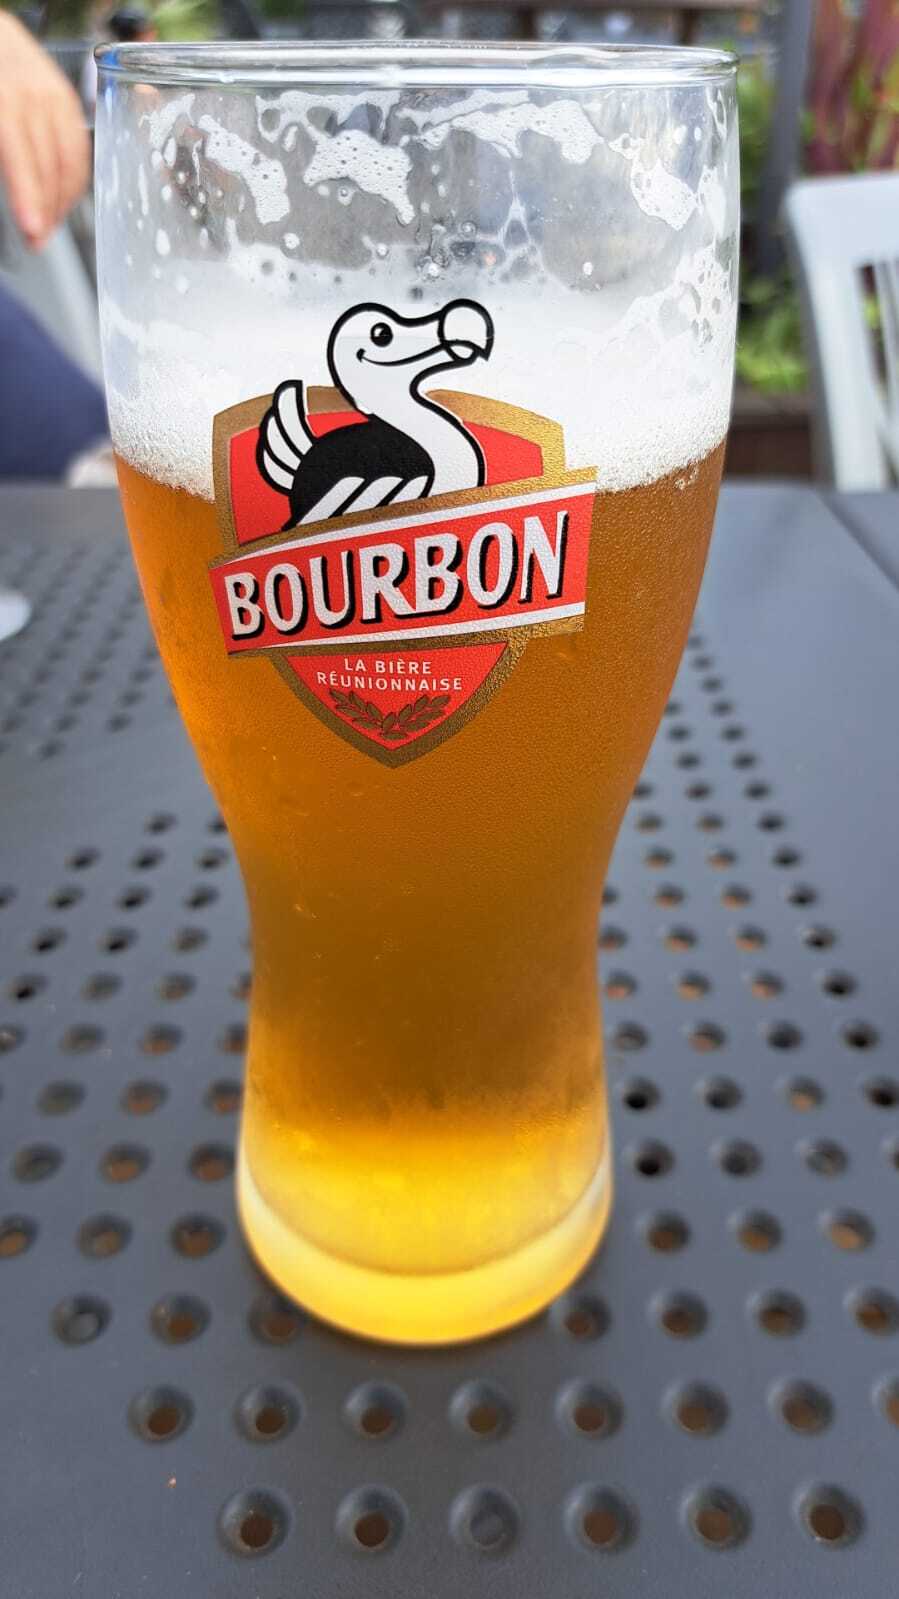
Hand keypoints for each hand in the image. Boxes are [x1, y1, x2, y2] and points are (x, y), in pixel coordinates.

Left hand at [0, 13, 89, 249]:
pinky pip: (80, 150)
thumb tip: (16, 193)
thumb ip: (3, 154)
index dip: (29, 197)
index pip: (22, 158)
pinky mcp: (70, 101)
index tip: (33, 231)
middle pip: (49, 166)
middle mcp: (35, 96)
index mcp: (6, 99)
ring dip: (62, 202)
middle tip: (36, 241)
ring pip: (71, 163)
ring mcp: (57, 97)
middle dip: (46, 209)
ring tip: (49, 226)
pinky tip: (63, 199)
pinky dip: (74, 180)